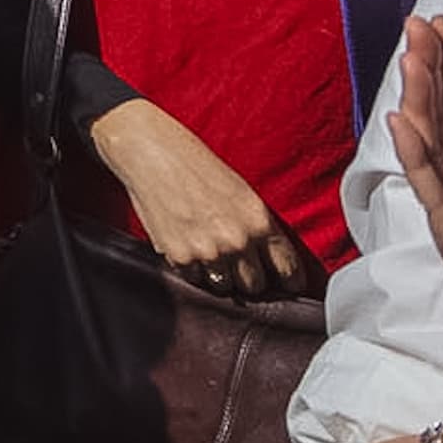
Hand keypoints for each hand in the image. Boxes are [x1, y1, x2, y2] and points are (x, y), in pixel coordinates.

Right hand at [91, 99, 319, 298]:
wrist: (153, 154)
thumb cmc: (197, 167)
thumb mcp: (242, 194)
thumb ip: (259, 228)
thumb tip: (269, 261)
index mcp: (260, 222)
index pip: (288, 270)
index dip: (289, 282)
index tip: (287, 286)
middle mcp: (237, 241)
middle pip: (255, 285)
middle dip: (248, 277)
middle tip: (238, 264)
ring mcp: (207, 251)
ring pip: (225, 288)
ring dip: (220, 276)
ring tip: (210, 253)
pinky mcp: (179, 256)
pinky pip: (194, 279)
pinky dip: (192, 269)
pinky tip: (188, 247)